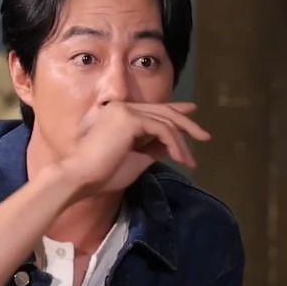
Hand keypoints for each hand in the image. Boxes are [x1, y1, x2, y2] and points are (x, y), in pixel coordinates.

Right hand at [59, 102, 209, 198]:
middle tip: (205, 136)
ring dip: (182, 143)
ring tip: (191, 161)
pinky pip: (162, 130)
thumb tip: (170, 144)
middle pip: (164, 112)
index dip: (175, 111)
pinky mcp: (130, 119)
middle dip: (187, 124)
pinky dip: (175, 144)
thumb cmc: (102, 174)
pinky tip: (180, 159)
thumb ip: (152, 148)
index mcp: (120, 115)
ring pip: (166, 122)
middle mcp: (123, 107)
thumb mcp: (135, 160)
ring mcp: (126, 111)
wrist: (80, 178)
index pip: (154, 109)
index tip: (193, 113)